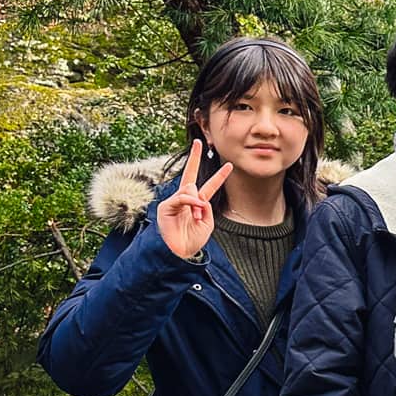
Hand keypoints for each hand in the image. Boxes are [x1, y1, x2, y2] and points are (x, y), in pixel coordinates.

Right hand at [156, 140, 231, 258]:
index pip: (210, 186)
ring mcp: (175, 202)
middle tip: (198, 143)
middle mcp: (185, 200)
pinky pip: (180, 198)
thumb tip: (198, 197)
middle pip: (190, 175)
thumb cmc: (192, 240)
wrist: (180, 253)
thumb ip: (206, 208)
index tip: (229, 165)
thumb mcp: (206, 223)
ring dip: (196, 203)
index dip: (219, 176)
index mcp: (198, 204)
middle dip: (194, 158)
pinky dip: (189, 202)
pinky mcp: (166, 207)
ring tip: (195, 216)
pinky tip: (193, 209)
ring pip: (189, 189)